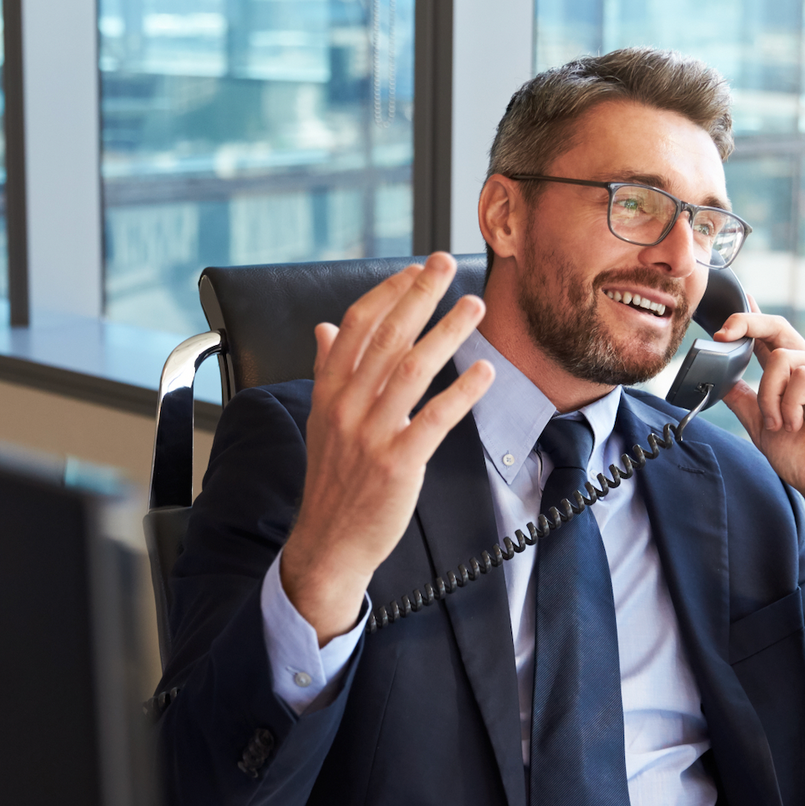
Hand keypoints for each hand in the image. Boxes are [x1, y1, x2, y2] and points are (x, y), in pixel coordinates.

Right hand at [279, 253, 494, 642]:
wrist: (329, 542)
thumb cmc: (333, 481)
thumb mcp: (320, 420)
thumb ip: (326, 371)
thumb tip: (326, 328)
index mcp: (328, 391)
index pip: (357, 326)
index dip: (389, 293)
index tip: (416, 270)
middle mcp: (346, 406)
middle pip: (387, 336)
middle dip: (420, 294)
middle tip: (447, 263)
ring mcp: (371, 434)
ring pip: (413, 368)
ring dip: (447, 330)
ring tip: (474, 305)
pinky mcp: (398, 462)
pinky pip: (435, 417)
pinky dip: (462, 390)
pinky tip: (484, 370)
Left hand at [714, 312, 804, 521]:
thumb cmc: (803, 459)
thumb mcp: (762, 425)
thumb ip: (743, 399)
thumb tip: (717, 376)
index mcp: (791, 378)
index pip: (767, 340)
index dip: (749, 321)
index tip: (725, 315)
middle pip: (778, 328)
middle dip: (748, 322)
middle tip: (723, 334)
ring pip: (782, 359)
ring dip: (769, 394)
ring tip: (778, 424)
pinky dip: (790, 402)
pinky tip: (795, 423)